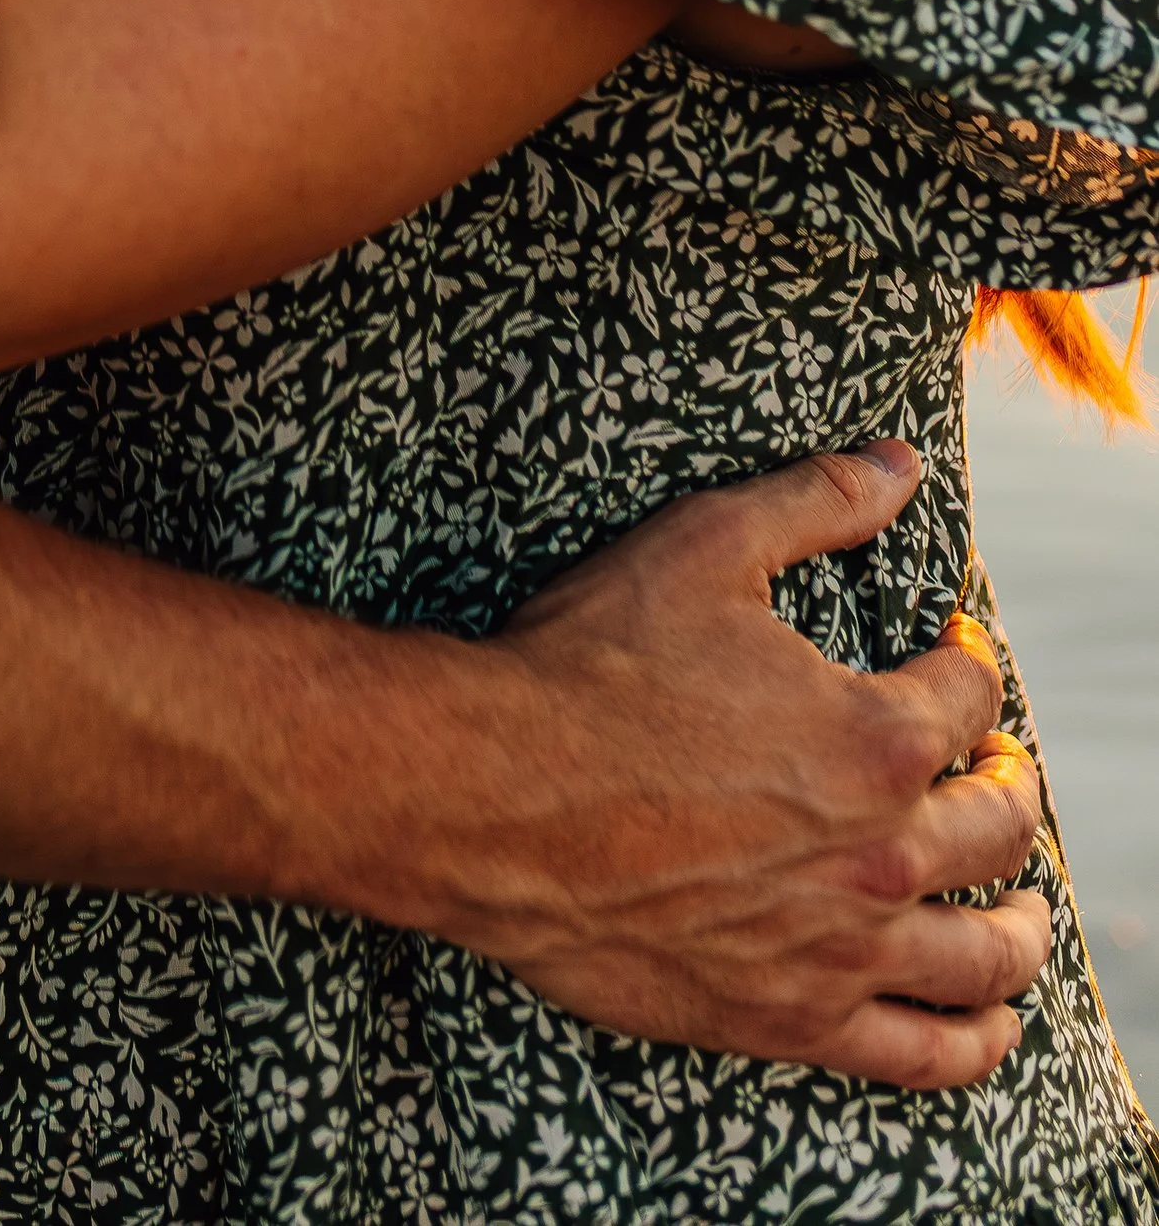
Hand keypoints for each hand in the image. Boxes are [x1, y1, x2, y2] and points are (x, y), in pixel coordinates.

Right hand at [392, 441, 1046, 1086]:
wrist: (492, 798)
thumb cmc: (590, 668)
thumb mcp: (702, 548)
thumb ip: (815, 502)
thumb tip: (899, 464)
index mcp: (875, 736)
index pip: (970, 695)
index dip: (968, 661)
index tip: (952, 651)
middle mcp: (881, 853)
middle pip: (1000, 826)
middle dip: (1008, 786)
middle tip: (995, 772)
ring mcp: (843, 947)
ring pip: (988, 955)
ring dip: (1023, 927)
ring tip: (1024, 912)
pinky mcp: (792, 1018)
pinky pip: (925, 1053)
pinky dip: (974, 1038)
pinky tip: (988, 1021)